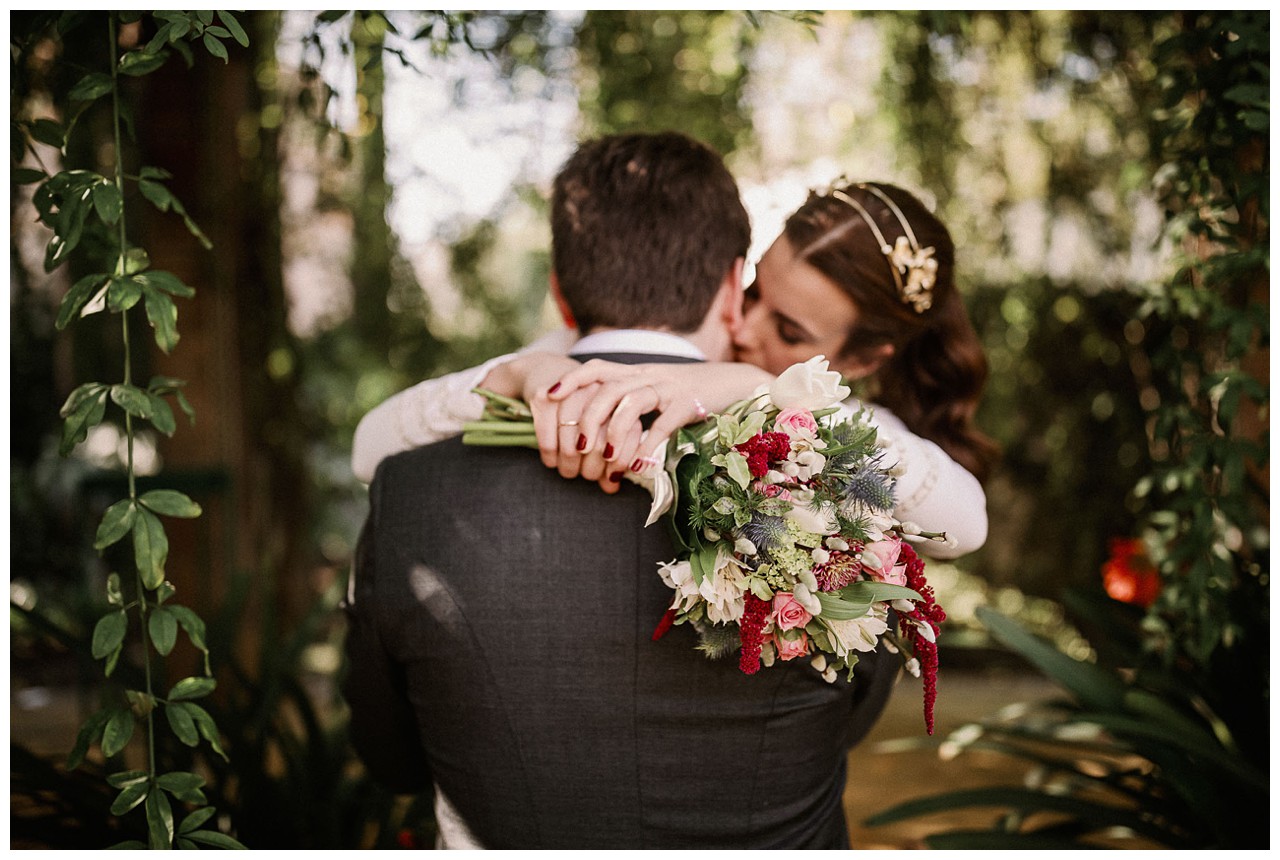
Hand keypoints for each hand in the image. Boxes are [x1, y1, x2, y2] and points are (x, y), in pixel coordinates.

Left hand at [546, 360, 772, 490]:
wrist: (739, 383)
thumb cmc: (695, 395)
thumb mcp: (660, 394)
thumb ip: (635, 407)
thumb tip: (607, 437)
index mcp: (638, 374)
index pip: (596, 369)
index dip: (571, 380)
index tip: (548, 397)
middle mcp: (650, 376)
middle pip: (607, 388)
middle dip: (587, 417)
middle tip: (576, 447)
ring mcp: (671, 388)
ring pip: (631, 402)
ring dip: (615, 432)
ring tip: (608, 459)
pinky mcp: (692, 403)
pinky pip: (664, 424)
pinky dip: (648, 446)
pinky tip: (639, 466)